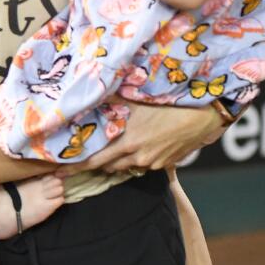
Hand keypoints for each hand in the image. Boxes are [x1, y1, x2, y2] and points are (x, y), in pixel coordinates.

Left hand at [56, 101, 223, 176]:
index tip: (60, 171)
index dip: (77, 167)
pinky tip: (135, 146)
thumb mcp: (138, 99)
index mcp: (128, 142)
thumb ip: (114, 101)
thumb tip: (92, 93)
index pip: (95, 160)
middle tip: (79, 161)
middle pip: (108, 166)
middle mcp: (138, 156)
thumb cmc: (170, 103)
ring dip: (115, 161)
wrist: (204, 115)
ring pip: (125, 166)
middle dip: (95, 164)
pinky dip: (134, 158)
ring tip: (107, 151)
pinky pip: (142, 164)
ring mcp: (152, 162)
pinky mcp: (165, 164)